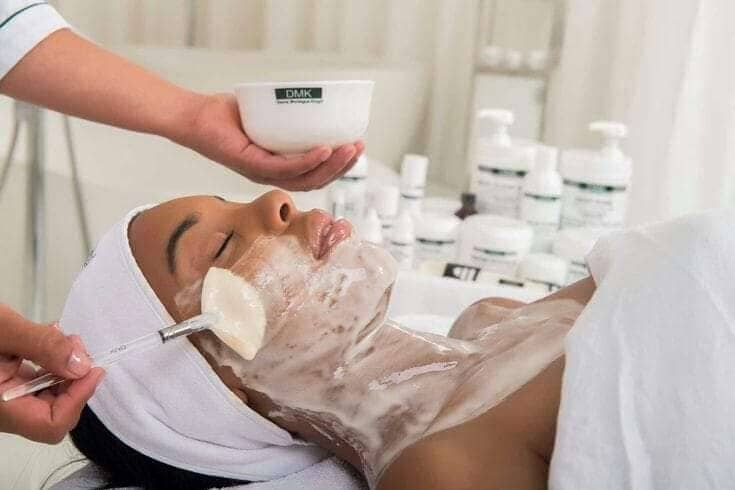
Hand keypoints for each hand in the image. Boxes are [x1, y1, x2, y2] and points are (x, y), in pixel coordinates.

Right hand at [0, 304, 103, 442]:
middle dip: (74, 380)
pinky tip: (50, 340)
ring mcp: (0, 398)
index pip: (51, 425)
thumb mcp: (3, 329)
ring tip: (64, 340)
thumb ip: (43, 346)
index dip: (78, 398)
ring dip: (63, 369)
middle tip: (79, 348)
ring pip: (46, 396)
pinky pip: (33, 382)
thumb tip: (81, 364)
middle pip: (53, 412)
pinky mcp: (0, 383)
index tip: (93, 369)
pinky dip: (48, 363)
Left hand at [177, 93, 364, 190]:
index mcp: (278, 168)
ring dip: (332, 165)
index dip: (339, 166)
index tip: (357, 147)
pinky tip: (324, 150)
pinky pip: (285, 167)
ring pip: (306, 178)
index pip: (316, 175)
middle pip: (316, 180)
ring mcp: (261, 173)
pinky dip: (308, 160)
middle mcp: (271, 176)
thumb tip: (316, 96)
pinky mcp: (251, 165)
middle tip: (360, 146)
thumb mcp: (266, 114)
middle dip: (343, 166)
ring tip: (350, 148)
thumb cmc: (227, 114)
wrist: (195, 116)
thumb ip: (288, 113)